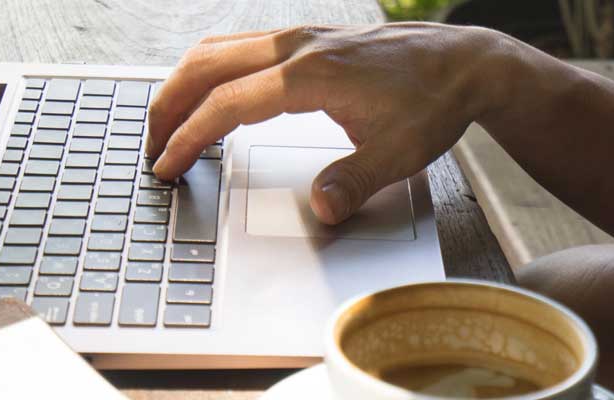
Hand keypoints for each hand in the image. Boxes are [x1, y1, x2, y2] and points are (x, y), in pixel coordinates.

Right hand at [147, 23, 518, 223]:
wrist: (464, 63)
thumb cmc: (433, 102)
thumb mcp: (400, 153)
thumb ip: (355, 182)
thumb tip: (321, 208)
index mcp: (309, 76)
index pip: (225, 104)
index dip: (187, 137)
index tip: (165, 165)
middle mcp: (296, 47)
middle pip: (204, 66)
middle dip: (167, 106)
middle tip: (149, 147)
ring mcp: (299, 36)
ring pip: (217, 48)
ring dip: (183, 83)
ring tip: (166, 124)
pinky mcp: (305, 37)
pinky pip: (239, 45)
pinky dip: (209, 69)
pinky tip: (208, 95)